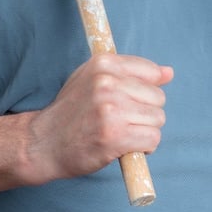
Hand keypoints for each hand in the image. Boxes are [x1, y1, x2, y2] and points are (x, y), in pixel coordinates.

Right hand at [28, 54, 174, 180]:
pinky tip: (125, 146)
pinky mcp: (114, 136)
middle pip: (158, 98)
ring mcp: (111, 109)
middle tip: (122, 121)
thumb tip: (169, 72)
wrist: (43, 143)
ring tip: (122, 133)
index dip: (145, 92)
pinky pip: (152, 139)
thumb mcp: (93, 80)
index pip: (151, 72)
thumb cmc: (71, 112)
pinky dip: (144, 147)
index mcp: (103, 64)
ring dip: (145, 131)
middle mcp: (107, 83)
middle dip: (145, 113)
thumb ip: (131, 73)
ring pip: (157, 119)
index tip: (128, 102)